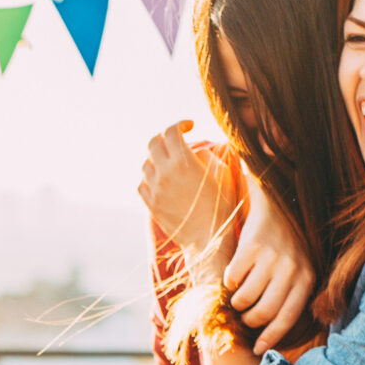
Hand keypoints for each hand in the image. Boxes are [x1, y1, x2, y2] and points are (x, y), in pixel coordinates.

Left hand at [136, 122, 240, 277]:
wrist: (208, 239)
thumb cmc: (221, 207)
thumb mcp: (222, 174)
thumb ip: (207, 156)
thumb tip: (196, 149)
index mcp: (184, 162)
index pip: (171, 131)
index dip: (180, 124)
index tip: (190, 127)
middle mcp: (165, 173)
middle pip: (153, 143)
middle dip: (165, 137)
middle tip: (176, 141)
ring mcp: (155, 190)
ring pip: (145, 163)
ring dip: (157, 159)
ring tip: (170, 164)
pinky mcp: (151, 204)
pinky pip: (141, 184)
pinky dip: (149, 178)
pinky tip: (161, 181)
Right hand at [222, 174, 316, 354]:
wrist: (276, 203)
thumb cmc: (285, 246)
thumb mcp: (298, 268)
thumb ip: (290, 296)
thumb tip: (269, 336)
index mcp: (306, 277)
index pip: (287, 317)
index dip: (271, 337)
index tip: (258, 349)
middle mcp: (292, 268)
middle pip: (262, 312)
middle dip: (249, 320)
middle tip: (245, 316)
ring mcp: (271, 257)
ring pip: (244, 299)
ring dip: (237, 303)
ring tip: (240, 295)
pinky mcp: (251, 247)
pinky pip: (232, 279)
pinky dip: (229, 282)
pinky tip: (236, 274)